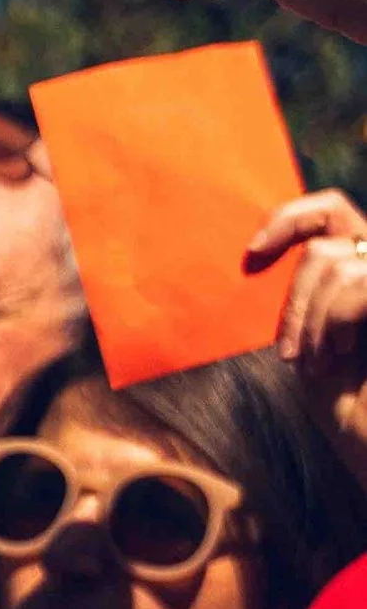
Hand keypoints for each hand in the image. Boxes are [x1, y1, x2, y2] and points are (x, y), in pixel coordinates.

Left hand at [248, 188, 366, 493]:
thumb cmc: (343, 398)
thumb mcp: (307, 339)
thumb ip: (299, 295)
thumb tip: (254, 258)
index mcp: (360, 265)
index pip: (328, 210)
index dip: (290, 218)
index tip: (252, 254)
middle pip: (325, 238)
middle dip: (295, 297)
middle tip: (288, 354)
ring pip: (335, 264)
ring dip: (312, 322)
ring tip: (317, 366)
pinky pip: (357, 283)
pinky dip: (334, 321)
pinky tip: (338, 357)